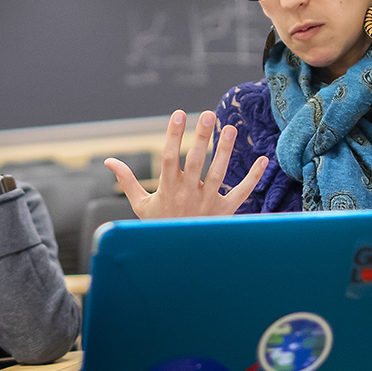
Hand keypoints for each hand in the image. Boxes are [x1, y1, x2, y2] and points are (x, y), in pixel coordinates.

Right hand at [105, 110, 266, 219]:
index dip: (173, 135)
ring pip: (218, 174)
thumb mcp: (140, 205)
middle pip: (195, 162)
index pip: (169, 157)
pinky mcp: (225, 211)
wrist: (179, 256)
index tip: (178, 114)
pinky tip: (263, 160)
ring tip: (230, 128)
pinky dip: (253, 178)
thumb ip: (127, 181)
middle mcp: (188, 194)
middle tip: (207, 114)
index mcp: (168, 189)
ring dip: (225, 151)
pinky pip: (241, 193)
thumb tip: (108, 161)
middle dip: (200, 137)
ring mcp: (207, 203)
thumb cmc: (159, 226)